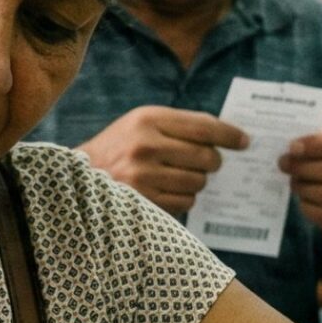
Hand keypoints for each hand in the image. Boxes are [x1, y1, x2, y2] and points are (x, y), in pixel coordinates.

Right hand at [78, 106, 249, 215]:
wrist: (77, 178)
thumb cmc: (117, 148)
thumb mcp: (140, 125)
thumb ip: (178, 126)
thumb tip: (225, 135)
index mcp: (147, 119)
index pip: (204, 126)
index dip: (229, 135)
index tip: (244, 141)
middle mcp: (146, 145)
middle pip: (207, 157)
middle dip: (213, 163)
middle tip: (209, 163)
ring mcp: (143, 175)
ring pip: (198, 182)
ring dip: (196, 183)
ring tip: (179, 178)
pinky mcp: (143, 201)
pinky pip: (185, 202)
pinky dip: (184, 199)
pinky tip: (168, 192)